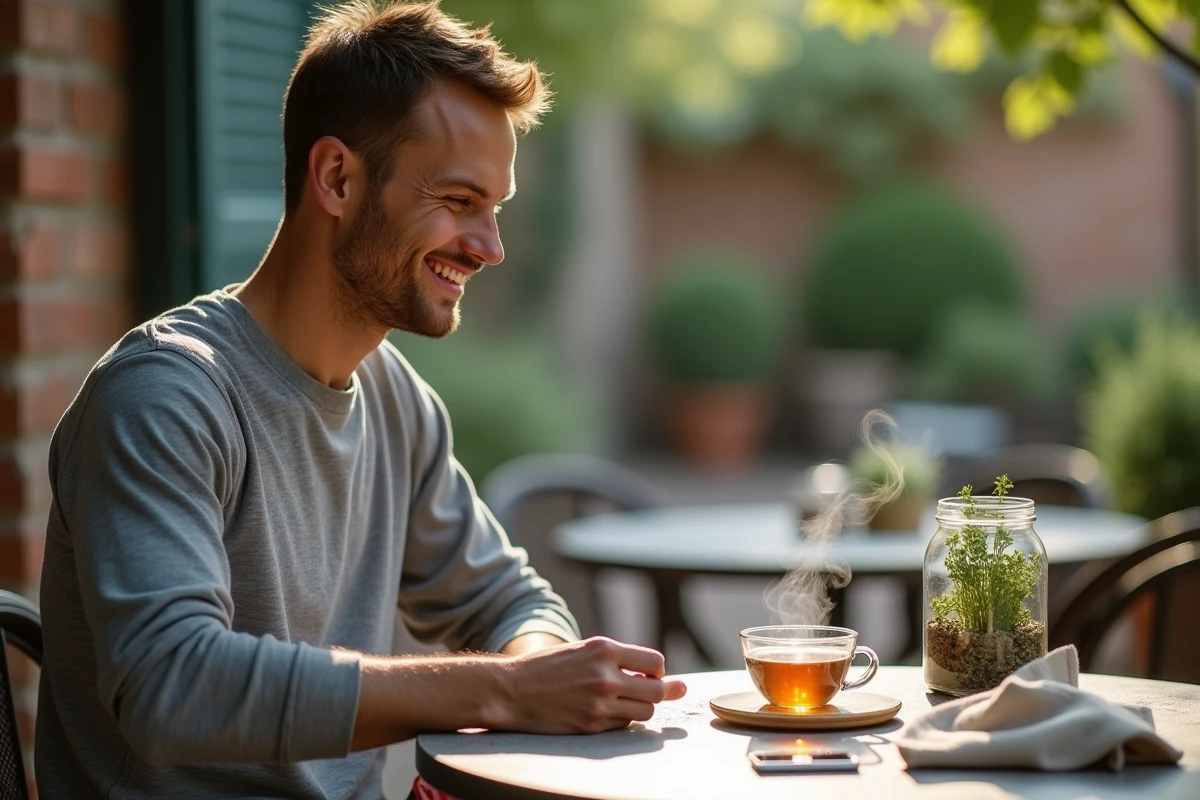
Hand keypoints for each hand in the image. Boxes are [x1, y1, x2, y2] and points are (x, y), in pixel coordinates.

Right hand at [487, 637, 687, 734]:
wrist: (512, 690)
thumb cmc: (548, 667)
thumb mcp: (583, 650)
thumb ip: (618, 659)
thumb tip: (662, 676)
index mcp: (604, 650)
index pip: (655, 663)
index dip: (657, 670)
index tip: (649, 674)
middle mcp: (605, 676)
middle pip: (657, 690)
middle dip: (660, 691)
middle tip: (649, 690)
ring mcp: (599, 703)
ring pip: (645, 711)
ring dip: (640, 707)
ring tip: (622, 700)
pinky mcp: (591, 725)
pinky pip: (623, 725)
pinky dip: (621, 719)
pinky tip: (604, 711)